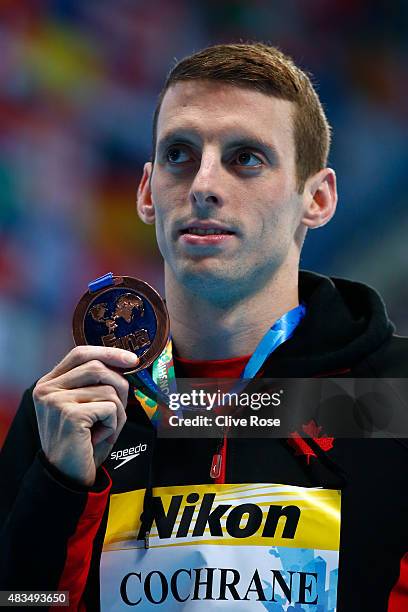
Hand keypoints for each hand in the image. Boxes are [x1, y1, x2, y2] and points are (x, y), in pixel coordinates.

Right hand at [33, 346, 138, 486]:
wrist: (67, 477)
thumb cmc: (81, 443)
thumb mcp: (87, 406)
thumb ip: (97, 384)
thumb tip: (126, 363)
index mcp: (49, 383)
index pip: (80, 353)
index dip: (108, 352)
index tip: (131, 359)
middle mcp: (48, 389)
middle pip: (97, 367)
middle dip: (119, 387)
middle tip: (119, 410)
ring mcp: (56, 400)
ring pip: (108, 389)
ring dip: (117, 412)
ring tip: (104, 429)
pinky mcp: (70, 414)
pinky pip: (110, 408)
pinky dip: (113, 424)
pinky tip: (99, 438)